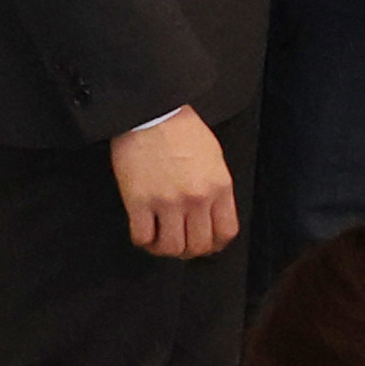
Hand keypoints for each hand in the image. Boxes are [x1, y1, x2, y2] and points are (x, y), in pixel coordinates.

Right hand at [109, 109, 239, 258]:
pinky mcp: (139, 202)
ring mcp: (168, 203)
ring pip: (171, 247)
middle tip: (181, 244)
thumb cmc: (183, 131)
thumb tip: (212, 214)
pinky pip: (142, 237)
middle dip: (191, 251)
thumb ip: (216, 188)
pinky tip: (144, 231)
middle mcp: (197, 199)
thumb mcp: (214, 159)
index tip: (207, 244)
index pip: (226, 231)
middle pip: (199, 245)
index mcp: (219, 188)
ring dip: (166, 249)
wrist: (152, 114)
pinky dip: (143, 241)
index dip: (216, 244)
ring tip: (160, 241)